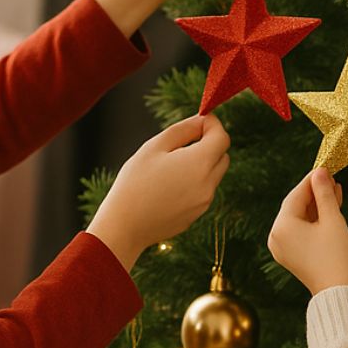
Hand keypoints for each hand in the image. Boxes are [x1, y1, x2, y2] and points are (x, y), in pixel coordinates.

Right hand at [87, 113, 230, 269]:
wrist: (124, 226)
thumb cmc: (135, 182)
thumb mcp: (154, 147)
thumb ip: (183, 129)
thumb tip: (202, 120)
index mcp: (199, 163)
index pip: (222, 137)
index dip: (212, 125)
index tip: (198, 121)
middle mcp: (208, 184)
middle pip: (222, 155)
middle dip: (209, 144)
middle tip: (183, 143)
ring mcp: (204, 202)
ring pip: (213, 174)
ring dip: (201, 164)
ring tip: (169, 168)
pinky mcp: (197, 214)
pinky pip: (203, 191)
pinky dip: (194, 182)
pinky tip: (168, 187)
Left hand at [268, 167, 347, 295]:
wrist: (338, 292)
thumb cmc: (336, 256)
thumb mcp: (332, 220)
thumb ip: (324, 193)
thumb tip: (320, 172)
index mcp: (281, 227)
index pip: (296, 195)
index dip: (312, 180)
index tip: (325, 168)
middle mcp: (276, 237)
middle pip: (296, 206)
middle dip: (315, 193)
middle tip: (332, 179)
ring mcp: (282, 248)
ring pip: (300, 218)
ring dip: (317, 206)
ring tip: (335, 192)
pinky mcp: (291, 255)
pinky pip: (301, 231)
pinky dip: (314, 221)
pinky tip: (330, 209)